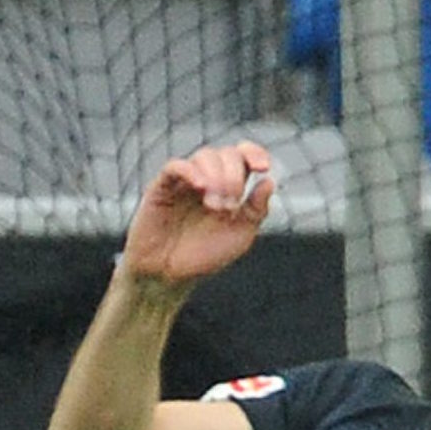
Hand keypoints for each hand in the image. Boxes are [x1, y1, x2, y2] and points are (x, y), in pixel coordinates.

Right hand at [121, 141, 274, 288]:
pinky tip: (200, 186)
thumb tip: (269, 182)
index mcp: (229, 186)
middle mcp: (208, 178)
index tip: (263, 167)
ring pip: (204, 156)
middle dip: (234, 177)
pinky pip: (175, 166)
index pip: (243, 155)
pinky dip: (190, 171)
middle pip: (227, 154)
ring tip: (214, 207)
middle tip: (229, 206)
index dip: (254, 153)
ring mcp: (184, 181)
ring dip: (216, 177)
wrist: (170, 276)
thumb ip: (256, 210)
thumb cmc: (204, 256)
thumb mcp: (240, 235)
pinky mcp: (161, 188)